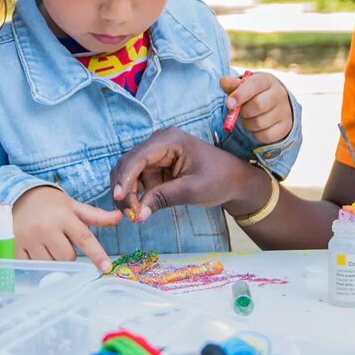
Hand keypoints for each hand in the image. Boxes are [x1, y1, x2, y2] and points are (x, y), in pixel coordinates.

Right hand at [12, 186, 120, 271]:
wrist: (15, 195)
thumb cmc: (49, 203)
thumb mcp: (71, 205)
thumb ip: (95, 215)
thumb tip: (119, 217)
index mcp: (63, 216)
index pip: (84, 238)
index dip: (97, 254)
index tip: (106, 268)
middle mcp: (46, 227)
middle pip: (67, 256)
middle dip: (68, 254)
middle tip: (60, 242)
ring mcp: (29, 238)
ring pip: (50, 263)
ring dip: (52, 259)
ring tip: (46, 244)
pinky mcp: (14, 247)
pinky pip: (32, 265)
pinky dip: (36, 262)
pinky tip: (33, 249)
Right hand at [112, 127, 270, 220]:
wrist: (235, 180)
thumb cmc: (219, 179)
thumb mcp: (193, 190)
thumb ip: (163, 198)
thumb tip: (138, 214)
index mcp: (169, 140)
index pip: (139, 156)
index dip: (125, 177)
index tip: (119, 197)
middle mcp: (158, 142)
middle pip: (128, 163)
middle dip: (124, 188)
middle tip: (128, 214)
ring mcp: (155, 154)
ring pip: (128, 172)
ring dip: (127, 193)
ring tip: (133, 215)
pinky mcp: (155, 167)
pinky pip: (137, 179)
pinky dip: (134, 194)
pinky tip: (138, 209)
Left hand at [220, 71, 293, 143]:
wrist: (276, 105)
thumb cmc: (254, 94)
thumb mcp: (244, 86)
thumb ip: (232, 84)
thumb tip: (223, 82)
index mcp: (267, 80)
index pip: (255, 84)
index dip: (240, 94)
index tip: (228, 103)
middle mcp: (279, 94)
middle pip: (258, 105)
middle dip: (244, 111)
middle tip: (240, 112)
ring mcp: (285, 111)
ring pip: (260, 123)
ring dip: (248, 124)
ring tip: (249, 118)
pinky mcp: (286, 127)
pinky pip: (266, 136)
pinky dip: (256, 135)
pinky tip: (257, 128)